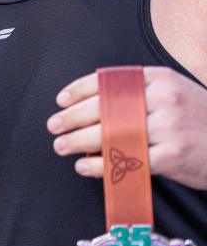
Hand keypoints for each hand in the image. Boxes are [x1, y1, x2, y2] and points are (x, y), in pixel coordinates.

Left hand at [49, 66, 206, 189]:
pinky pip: (127, 160)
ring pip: (111, 132)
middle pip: (105, 106)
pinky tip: (84, 166)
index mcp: (160, 80)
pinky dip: (101, 164)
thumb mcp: (175, 92)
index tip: (60, 100)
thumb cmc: (200, 120)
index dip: (79, 90)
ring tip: (61, 146)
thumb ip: (140, 92)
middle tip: (53, 126)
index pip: (109, 80)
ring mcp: (169, 128)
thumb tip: (93, 102)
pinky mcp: (173, 156)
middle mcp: (163, 100)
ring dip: (79, 141)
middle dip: (72, 117)